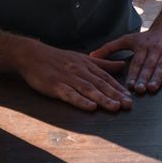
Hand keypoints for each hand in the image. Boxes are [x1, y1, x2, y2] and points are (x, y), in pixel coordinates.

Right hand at [10, 39, 132, 111]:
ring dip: (103, 99)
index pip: (105, 77)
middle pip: (100, 84)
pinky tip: (91, 107)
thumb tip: (121, 66)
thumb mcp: (81, 58)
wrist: (32, 55)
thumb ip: (102, 64)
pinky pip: (70, 94)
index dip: (118, 87)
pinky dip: (81, 101)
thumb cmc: (57, 58)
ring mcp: (67, 78)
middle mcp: (79, 71)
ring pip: (88, 90)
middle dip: (115, 95)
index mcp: (86, 64)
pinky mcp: (55, 86)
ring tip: (115, 107)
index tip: (129, 97)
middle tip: (128, 105)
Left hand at [90, 22, 161, 94]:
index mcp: (141, 46)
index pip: (136, 62)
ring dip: (157, 77)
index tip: (129, 85)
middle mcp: (154, 48)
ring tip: (152, 88)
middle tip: (139, 90)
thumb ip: (110, 48)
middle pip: (148, 65)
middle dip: (144, 77)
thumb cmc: (147, 37)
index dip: (133, 74)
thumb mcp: (128, 39)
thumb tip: (90, 57)